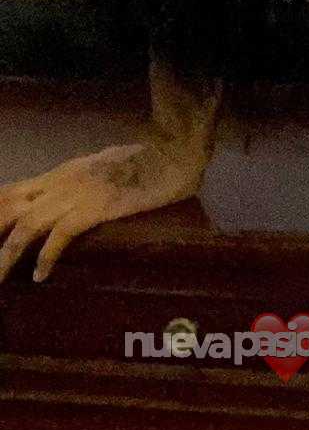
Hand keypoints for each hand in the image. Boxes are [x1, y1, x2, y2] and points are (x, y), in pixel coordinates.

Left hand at [0, 136, 206, 284]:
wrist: (172, 153)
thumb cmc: (143, 161)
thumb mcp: (100, 166)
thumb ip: (80, 182)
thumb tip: (66, 198)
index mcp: (60, 173)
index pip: (11, 192)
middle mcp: (61, 181)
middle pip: (10, 208)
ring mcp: (77, 193)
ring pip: (28, 225)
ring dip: (8, 254)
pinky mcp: (95, 207)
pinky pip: (61, 234)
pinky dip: (46, 256)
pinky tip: (39, 276)